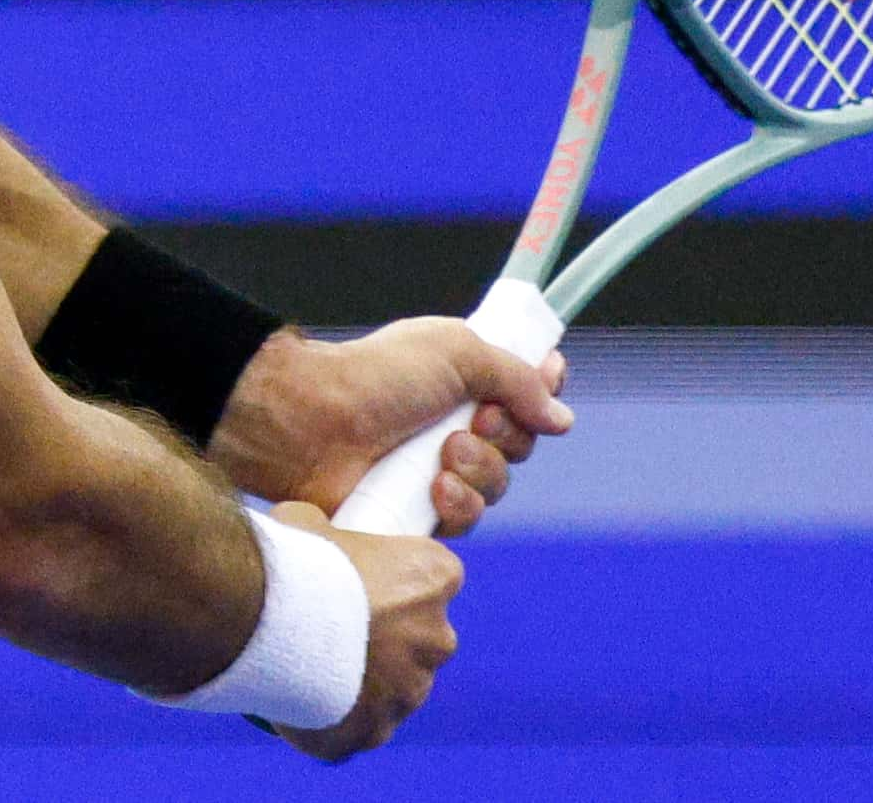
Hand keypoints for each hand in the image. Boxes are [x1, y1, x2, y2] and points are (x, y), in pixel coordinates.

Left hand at [210, 323, 571, 535]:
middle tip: (476, 421)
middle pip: (519, 444)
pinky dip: (458, 506)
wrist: (312, 422)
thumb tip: (560, 417)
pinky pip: (465, 522)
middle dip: (507, 435)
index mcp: (463, 379)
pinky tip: (435, 491)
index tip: (542, 386)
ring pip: (496, 486)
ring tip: (443, 456)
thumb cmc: (376, 376)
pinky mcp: (417, 512)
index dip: (540, 393)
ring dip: (481, 471)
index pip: (524, 390)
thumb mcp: (455, 350)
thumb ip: (515, 377)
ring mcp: (434, 470)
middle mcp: (453, 424)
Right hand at [263, 500, 458, 762]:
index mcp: (431, 578)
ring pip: (394, 690)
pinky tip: (302, 701)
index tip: (364, 581)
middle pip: (420, 639)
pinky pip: (362, 727)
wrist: (260, 619)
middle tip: (334, 628)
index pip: (435, 578)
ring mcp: (408, 693)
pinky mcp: (374, 732)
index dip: (398, 580)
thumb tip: (316, 536)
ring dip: (366, 683)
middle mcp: (435, 638)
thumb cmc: (290, 562)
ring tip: (311, 667)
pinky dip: (339, 719)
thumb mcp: (309, 521)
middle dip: (387, 638)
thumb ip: (330, 533)